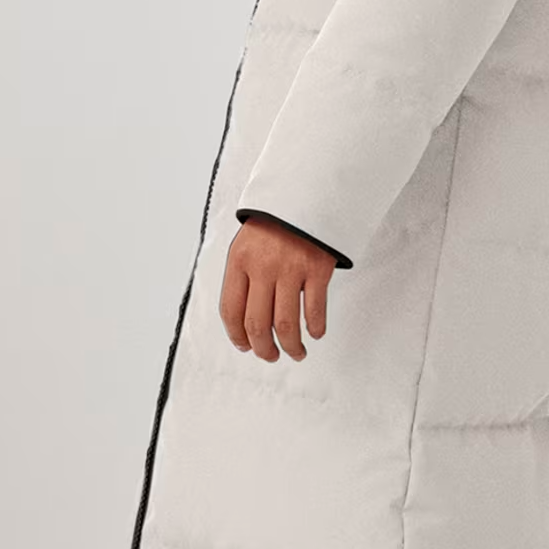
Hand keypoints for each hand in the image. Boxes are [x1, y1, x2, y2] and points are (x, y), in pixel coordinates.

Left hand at [219, 216, 333, 361]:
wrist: (307, 191)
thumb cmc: (275, 222)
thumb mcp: (247, 244)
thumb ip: (243, 277)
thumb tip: (245, 323)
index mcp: (239, 261)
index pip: (230, 311)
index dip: (237, 336)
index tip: (245, 347)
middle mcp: (262, 267)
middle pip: (257, 324)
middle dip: (263, 349)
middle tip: (271, 357)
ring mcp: (291, 268)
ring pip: (285, 325)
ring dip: (291, 347)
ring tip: (296, 353)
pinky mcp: (317, 269)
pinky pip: (314, 311)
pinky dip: (315, 328)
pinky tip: (315, 333)